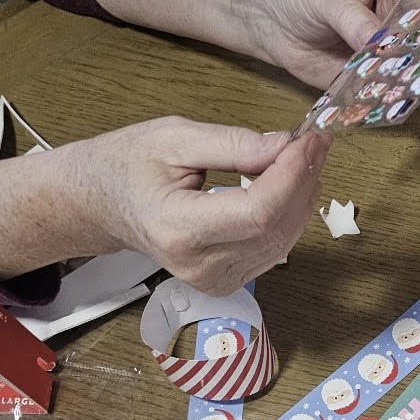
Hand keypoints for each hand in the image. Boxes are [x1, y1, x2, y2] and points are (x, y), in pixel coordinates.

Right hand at [65, 118, 329, 292]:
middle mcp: (200, 265)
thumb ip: (232, 144)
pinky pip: (273, 251)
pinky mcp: (226, 281)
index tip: (308, 141)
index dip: (291, 176)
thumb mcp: (173, 138)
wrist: (104, 204)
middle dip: (303, 182)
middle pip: (274, 229)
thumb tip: (284, 145)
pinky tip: (292, 186)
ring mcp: (215, 280)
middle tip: (315, 143)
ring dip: (302, 199)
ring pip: (281, 243)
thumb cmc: (129, 165)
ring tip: (306, 159)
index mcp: (179, 229)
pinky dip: (289, 216)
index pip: (257, 212)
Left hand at [237, 0, 419, 87]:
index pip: (418, 2)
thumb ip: (353, 19)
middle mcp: (396, 15)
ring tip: (377, 87)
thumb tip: (380, 45)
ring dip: (393, 83)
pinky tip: (368, 101)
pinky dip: (376, 98)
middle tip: (388, 70)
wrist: (267, 15)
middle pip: (417, 41)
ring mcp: (385, 48)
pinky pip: (380, 90)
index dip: (412, 24)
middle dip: (405, 59)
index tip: (395, 40)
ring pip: (403, 69)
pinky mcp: (370, 75)